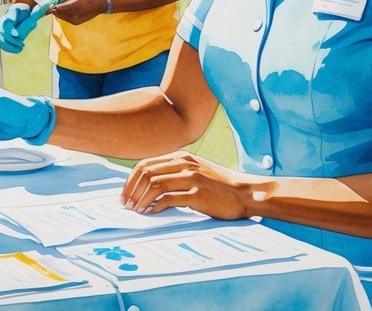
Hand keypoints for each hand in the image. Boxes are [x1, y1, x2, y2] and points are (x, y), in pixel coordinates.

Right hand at [0, 3, 36, 52]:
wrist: (16, 15)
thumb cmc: (24, 13)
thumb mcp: (31, 12)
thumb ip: (38, 11)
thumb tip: (49, 2)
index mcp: (11, 13)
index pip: (8, 21)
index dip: (10, 29)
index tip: (17, 35)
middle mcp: (3, 21)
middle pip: (3, 32)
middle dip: (12, 41)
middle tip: (22, 44)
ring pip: (0, 39)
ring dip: (10, 46)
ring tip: (20, 48)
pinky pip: (0, 44)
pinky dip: (9, 48)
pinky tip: (17, 49)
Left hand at [51, 0, 106, 24]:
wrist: (97, 5)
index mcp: (74, 5)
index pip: (58, 8)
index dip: (51, 7)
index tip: (47, 5)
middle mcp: (74, 14)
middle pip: (58, 13)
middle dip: (53, 9)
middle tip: (50, 6)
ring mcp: (75, 19)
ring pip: (61, 16)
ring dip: (58, 12)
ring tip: (58, 7)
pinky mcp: (75, 22)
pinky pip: (65, 19)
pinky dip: (63, 15)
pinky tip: (65, 11)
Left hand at [120, 151, 251, 219]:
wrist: (246, 192)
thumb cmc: (221, 186)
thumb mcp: (197, 171)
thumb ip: (176, 172)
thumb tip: (151, 185)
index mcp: (181, 157)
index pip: (145, 164)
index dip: (130, 181)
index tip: (124, 195)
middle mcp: (184, 164)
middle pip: (146, 173)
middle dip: (131, 191)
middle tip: (126, 206)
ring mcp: (191, 177)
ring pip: (154, 185)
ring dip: (141, 200)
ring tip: (136, 211)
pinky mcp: (198, 194)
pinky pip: (169, 198)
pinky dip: (156, 207)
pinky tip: (151, 213)